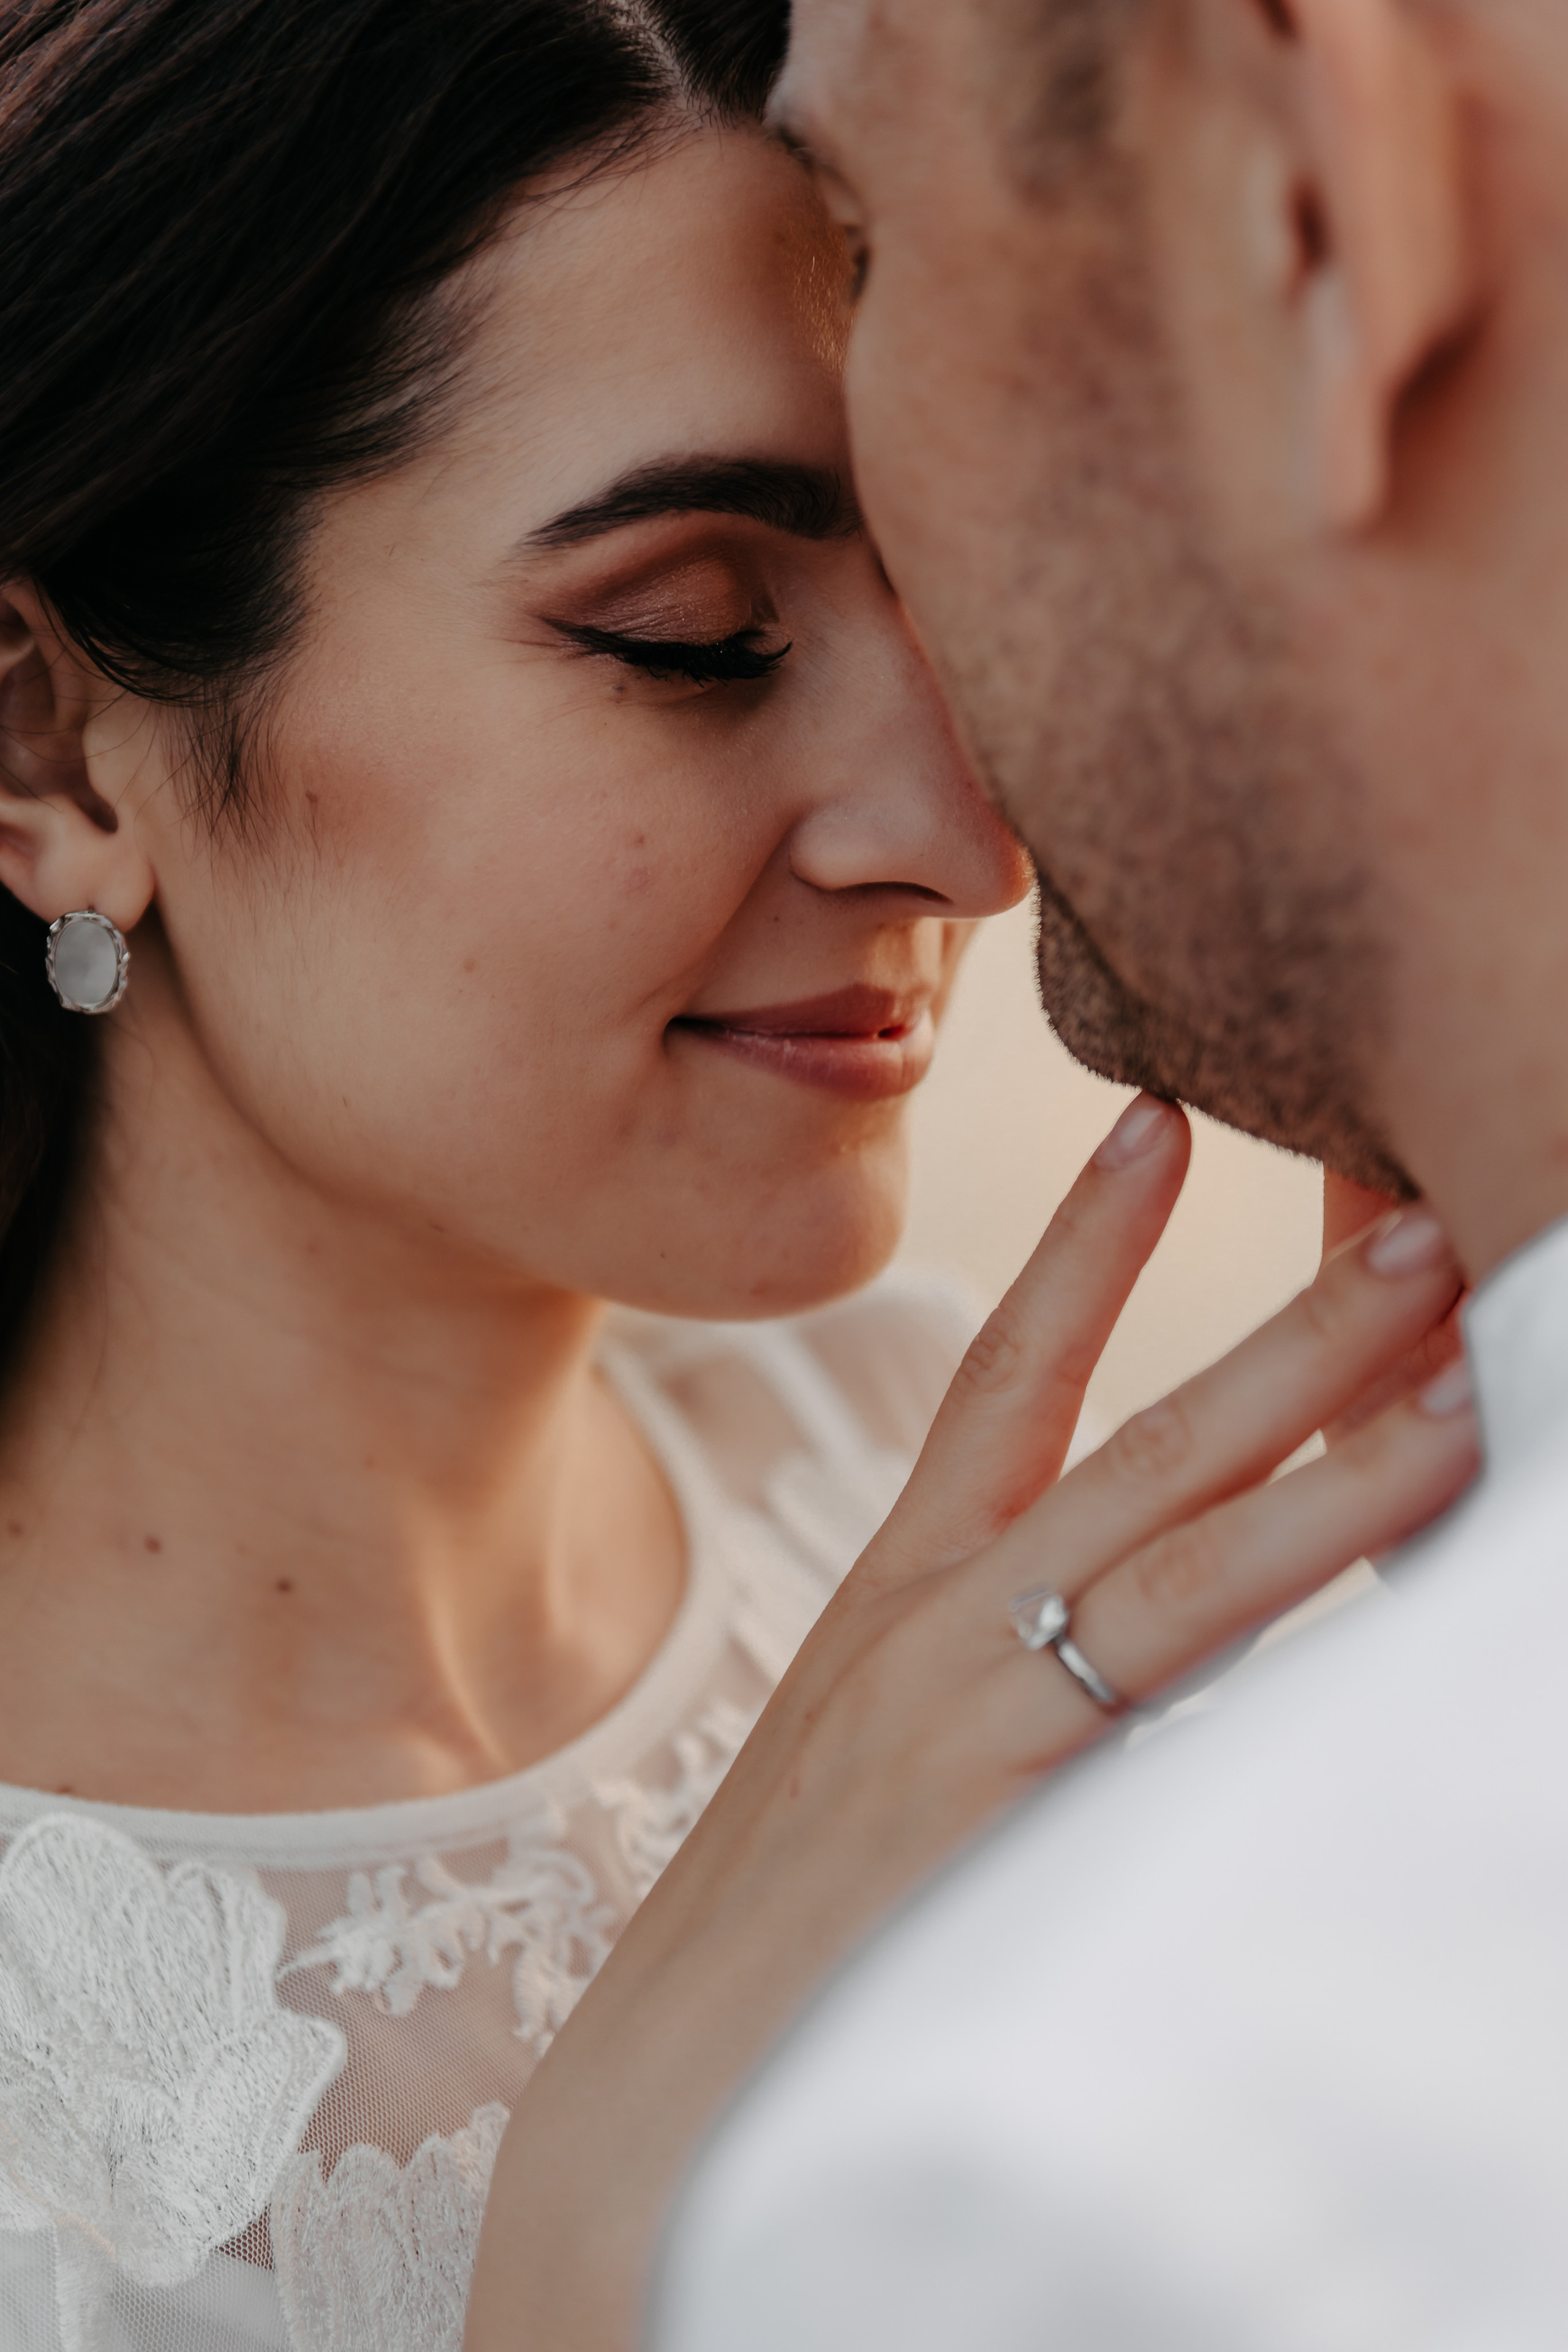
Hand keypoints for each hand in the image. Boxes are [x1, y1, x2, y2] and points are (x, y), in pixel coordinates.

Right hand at [465, 1100, 1475, 2351]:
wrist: (656, 2097)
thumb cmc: (786, 1925)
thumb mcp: (887, 1750)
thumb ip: (996, 1665)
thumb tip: (1122, 1620)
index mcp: (903, 1588)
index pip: (1008, 1371)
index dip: (1086, 1243)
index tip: (1157, 1123)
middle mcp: (937, 1617)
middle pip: (1143, 1436)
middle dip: (1291, 1331)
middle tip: (1418, 1224)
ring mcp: (968, 1703)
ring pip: (1186, 1546)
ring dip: (1337, 1454)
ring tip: (1461, 1372)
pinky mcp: (998, 1806)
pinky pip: (1181, 1689)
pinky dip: (1301, 1616)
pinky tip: (1413, 1572)